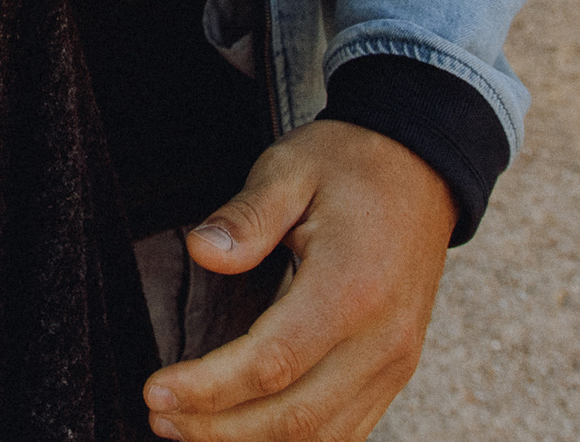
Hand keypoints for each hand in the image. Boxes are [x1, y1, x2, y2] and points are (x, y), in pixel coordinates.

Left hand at [144, 119, 454, 440]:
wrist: (421, 168)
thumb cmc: (353, 166)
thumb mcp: (291, 167)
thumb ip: (247, 213)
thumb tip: (202, 250)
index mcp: (350, 288)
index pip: (270, 363)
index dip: (208, 387)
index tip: (158, 389)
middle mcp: (381, 339)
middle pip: (293, 417)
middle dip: (217, 428)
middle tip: (160, 415)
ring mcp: (395, 362)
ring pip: (320, 437)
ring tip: (190, 431)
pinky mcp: (396, 371)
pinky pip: (346, 430)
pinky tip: (249, 433)